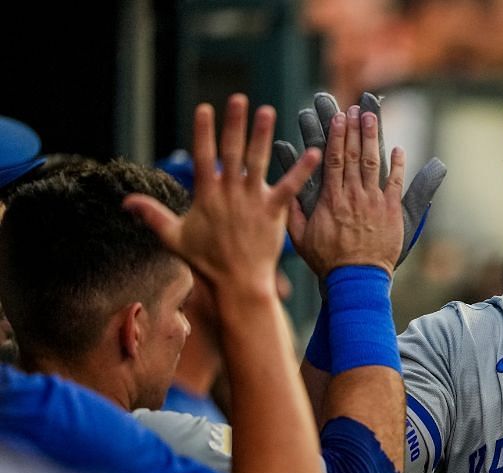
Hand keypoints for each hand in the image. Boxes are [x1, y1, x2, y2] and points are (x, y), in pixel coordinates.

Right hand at [123, 95, 319, 298]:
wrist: (237, 284)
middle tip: (239, 98)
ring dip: (262, 136)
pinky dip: (302, 170)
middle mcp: (230, 193)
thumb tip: (125, 201)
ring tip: (268, 111)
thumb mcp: (173, 237)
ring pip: (258, 162)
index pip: (203, 157)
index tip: (204, 108)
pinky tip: (315, 153)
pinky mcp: (274, 212)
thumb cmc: (206, 262)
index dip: (203, 132)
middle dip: (234, 124)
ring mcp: (253, 201)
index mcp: (207, 195)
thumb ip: (152, 214)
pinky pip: (290, 187)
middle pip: (231, 152)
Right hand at [274, 92, 446, 267]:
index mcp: (330, 199)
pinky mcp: (391, 212)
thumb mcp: (300, 237)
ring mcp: (373, 202)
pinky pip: (396, 184)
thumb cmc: (327, 261)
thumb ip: (293, 210)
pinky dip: (398, 165)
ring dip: (372, 138)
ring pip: (373, 164)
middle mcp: (352, 196)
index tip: (337, 117)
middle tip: (355, 108)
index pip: (333, 160)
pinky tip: (398, 149)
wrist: (356, 279)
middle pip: (353, 155)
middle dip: (354, 129)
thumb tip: (283, 187)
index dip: (336, 136)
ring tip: (371, 117)